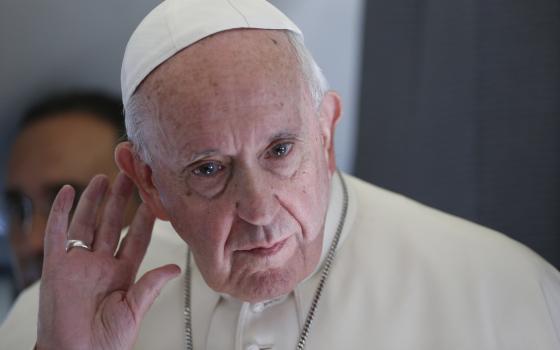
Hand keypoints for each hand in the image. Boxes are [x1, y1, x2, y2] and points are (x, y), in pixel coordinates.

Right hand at [37, 173, 180, 349]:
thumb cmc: (106, 342)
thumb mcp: (134, 310)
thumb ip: (151, 285)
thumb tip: (175, 267)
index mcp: (122, 274)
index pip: (136, 238)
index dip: (144, 218)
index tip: (153, 199)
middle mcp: (101, 264)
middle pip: (113, 224)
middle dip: (121, 200)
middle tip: (129, 176)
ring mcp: (78, 263)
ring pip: (88, 223)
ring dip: (95, 200)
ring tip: (104, 178)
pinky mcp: (56, 266)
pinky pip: (57, 233)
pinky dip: (60, 212)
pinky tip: (69, 192)